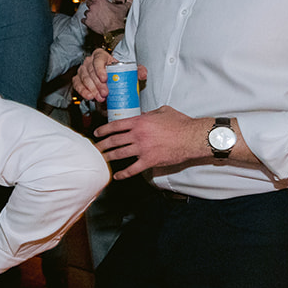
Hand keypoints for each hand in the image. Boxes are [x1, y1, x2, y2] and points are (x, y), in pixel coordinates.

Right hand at [75, 49, 144, 102]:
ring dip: (91, 89)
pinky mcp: (78, 79)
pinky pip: (77, 84)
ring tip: (100, 98)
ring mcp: (82, 70)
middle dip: (97, 84)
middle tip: (105, 93)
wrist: (109, 78)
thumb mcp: (128, 69)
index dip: (100, 69)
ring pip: (84, 78)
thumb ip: (137, 71)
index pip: (98, 60)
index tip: (105, 79)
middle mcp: (89, 61)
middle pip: (91, 71)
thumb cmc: (116, 72)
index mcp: (100, 55)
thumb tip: (143, 74)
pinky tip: (89, 96)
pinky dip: (82, 91)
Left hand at [82, 0, 128, 35]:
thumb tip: (129, 2)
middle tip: (95, 9)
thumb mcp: (122, 8)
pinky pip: (83, 20)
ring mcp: (89, 14)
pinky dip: (86, 21)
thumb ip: (124, 3)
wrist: (114, 30)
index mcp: (99, 1)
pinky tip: (91, 22)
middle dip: (91, 5)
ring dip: (89, 14)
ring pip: (86, 12)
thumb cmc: (118, 18)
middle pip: (87, 3)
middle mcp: (93, 6)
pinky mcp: (87, 22)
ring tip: (95, 17)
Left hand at [94, 105, 208, 178]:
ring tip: (101, 160)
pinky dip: (123, 174)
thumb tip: (141, 116)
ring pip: (119, 154)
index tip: (97, 133)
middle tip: (95, 148)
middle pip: (114, 141)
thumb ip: (148, 114)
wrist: (193, 137)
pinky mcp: (150, 161)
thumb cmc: (180, 123)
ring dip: (108, 157)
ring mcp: (143, 149)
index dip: (103, 130)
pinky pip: (132, 169)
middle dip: (101, 145)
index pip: (115, 126)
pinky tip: (116, 176)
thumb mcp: (162, 111)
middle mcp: (138, 135)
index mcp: (140, 122)